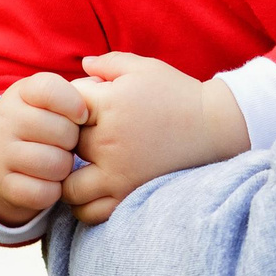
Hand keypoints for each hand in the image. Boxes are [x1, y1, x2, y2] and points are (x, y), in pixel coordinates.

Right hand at [0, 71, 89, 226]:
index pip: (51, 90)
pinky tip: (48, 181)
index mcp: (21, 93)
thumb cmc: (40, 122)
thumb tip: (100, 86)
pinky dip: (53, 191)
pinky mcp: (4, 185)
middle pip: (64, 132)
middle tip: (66, 143)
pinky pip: (44, 192)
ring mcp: (1, 153)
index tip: (81, 115)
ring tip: (58, 161)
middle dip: (74, 141)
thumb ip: (79, 90)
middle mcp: (6, 120)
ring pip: (56, 165)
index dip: (75, 104)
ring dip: (65, 168)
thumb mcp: (50, 99)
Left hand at [64, 52, 250, 224]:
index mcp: (108, 105)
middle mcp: (108, 141)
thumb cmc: (177, 93)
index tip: (82, 110)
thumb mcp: (143, 68)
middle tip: (81, 139)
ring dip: (67, 180)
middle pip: (62, 147)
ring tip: (80, 169)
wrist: (214, 126)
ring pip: (68, 188)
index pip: (61, 108)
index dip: (66, 108)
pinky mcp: (129, 196)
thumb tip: (82, 65)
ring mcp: (118, 173)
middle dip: (65, 143)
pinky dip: (84, 205)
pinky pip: (90, 212)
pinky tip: (93, 190)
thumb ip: (108, 63)